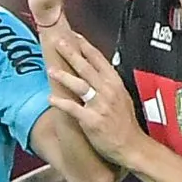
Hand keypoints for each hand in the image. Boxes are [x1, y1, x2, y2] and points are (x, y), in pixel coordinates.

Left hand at [43, 25, 146, 168]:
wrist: (131, 146)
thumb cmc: (125, 124)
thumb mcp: (121, 98)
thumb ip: (108, 84)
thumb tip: (97, 71)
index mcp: (115, 84)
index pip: (99, 60)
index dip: (85, 46)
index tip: (74, 35)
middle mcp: (108, 91)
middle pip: (87, 68)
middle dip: (72, 53)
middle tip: (59, 42)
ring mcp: (100, 105)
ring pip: (80, 85)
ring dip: (64, 76)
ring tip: (50, 69)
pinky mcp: (92, 120)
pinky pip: (73, 108)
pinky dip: (61, 102)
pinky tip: (50, 98)